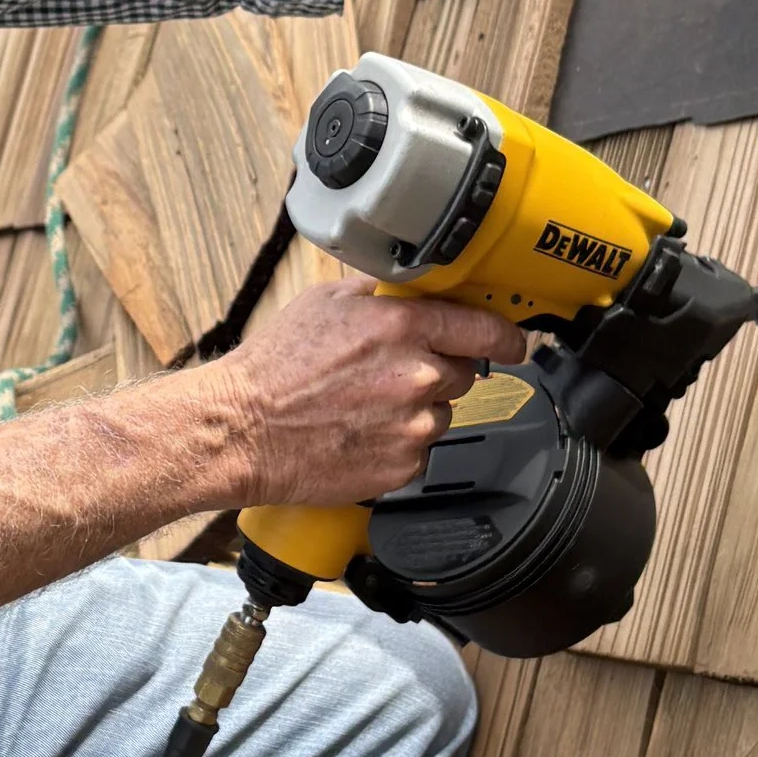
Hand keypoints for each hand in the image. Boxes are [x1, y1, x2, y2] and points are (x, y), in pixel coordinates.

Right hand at [202, 277, 527, 507]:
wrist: (243, 429)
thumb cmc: (275, 366)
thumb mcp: (327, 302)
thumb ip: (384, 292)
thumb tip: (418, 289)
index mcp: (403, 328)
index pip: (486, 330)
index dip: (507, 336)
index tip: (514, 341)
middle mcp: (417, 376)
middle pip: (464, 372)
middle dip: (438, 370)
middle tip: (391, 373)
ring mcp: (412, 426)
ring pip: (443, 413)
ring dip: (417, 409)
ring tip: (366, 406)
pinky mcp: (402, 466)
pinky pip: (420, 450)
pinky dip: (399, 443)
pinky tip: (361, 432)